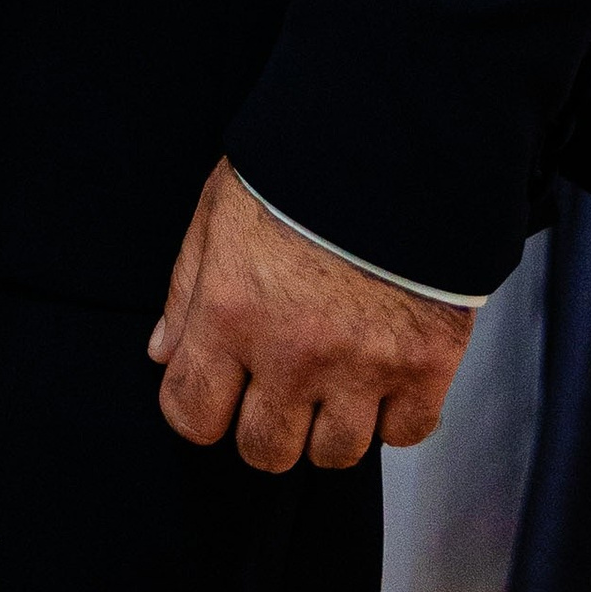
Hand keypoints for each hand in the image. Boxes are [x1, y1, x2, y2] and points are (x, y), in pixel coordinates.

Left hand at [148, 159, 472, 472]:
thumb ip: (186, 289)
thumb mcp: (219, 212)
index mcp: (230, 312)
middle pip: (266, 452)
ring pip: (336, 453)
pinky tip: (384, 373)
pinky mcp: (426, 365)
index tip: (216, 393)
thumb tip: (164, 353)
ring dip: (331, 425)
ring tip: (336, 379)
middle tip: (280, 388)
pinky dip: (395, 414)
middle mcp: (293, 352)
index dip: (199, 410)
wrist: (398, 138)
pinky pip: (404, 434)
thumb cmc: (299, 171)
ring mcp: (363, 365)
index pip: (191, 416)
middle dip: (266, 428)